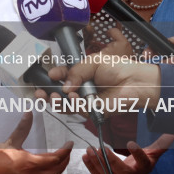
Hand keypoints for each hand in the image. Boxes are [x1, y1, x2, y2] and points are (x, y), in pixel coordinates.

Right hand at [0, 112, 72, 173]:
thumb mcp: (8, 142)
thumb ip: (21, 129)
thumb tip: (29, 114)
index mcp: (30, 164)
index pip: (55, 158)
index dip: (65, 151)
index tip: (70, 143)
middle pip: (56, 171)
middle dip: (64, 161)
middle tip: (67, 152)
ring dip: (57, 169)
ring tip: (59, 159)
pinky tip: (43, 168)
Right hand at [34, 49, 160, 115]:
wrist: (134, 81)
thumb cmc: (117, 68)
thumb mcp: (92, 62)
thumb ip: (75, 72)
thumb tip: (64, 86)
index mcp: (81, 74)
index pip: (63, 76)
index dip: (54, 76)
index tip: (50, 74)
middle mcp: (82, 88)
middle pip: (60, 94)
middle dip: (47, 95)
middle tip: (40, 93)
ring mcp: (86, 100)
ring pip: (65, 105)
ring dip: (56, 101)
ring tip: (55, 96)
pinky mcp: (92, 110)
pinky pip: (77, 110)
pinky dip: (73, 103)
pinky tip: (73, 97)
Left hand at [82, 134, 173, 173]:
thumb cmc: (141, 167)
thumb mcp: (151, 157)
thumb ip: (159, 145)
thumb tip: (171, 133)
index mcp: (143, 169)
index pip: (143, 162)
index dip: (138, 154)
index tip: (131, 143)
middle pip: (122, 171)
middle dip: (111, 160)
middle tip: (101, 147)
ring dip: (97, 162)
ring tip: (89, 149)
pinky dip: (91, 167)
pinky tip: (85, 156)